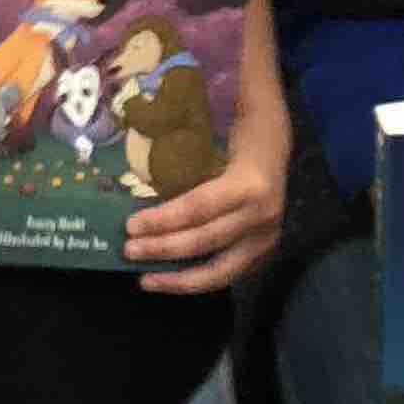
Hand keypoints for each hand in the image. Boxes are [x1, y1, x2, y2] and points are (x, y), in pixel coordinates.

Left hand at [128, 115, 286, 296]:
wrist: (275, 143)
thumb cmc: (238, 129)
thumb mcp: (215, 123)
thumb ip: (181, 132)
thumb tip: (135, 127)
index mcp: (249, 184)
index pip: (199, 208)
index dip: (163, 220)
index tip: (130, 225)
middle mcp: (261, 216)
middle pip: (204, 241)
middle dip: (163, 249)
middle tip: (128, 250)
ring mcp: (265, 238)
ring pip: (219, 271)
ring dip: (178, 278)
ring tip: (145, 279)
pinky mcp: (262, 252)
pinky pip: (226, 275)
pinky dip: (196, 281)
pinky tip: (170, 281)